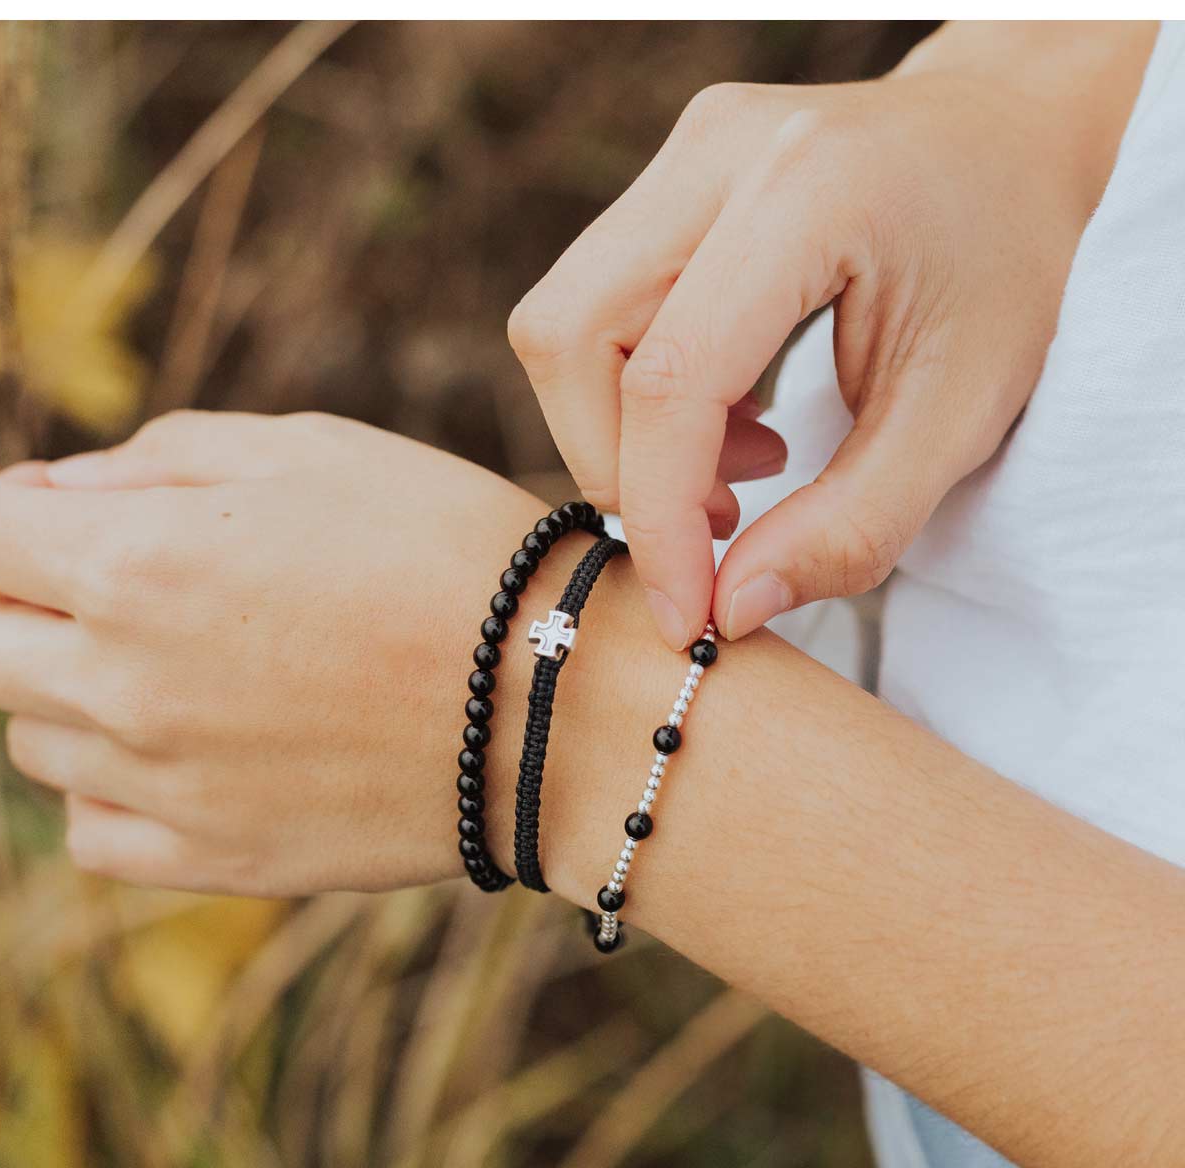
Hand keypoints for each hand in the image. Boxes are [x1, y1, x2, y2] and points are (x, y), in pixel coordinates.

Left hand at [0, 411, 546, 893]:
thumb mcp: (318, 450)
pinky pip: (94, 828)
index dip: (9, 517)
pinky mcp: (213, 860)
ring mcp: (165, 785)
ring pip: (35, 739)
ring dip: (77, 692)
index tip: (52, 517)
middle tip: (123, 587)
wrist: (560, 699)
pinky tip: (191, 750)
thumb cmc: (451, 549)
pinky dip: (114, 785)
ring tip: (194, 665)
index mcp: (141, 561)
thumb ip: (162, 455)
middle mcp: (125, 682)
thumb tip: (55, 492)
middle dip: (27, 602)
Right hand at [507, 22, 1153, 646]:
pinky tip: (731, 418)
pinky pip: (596, 306)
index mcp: (808, 190)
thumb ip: (853, 525)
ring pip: (566, 324)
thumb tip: (731, 607)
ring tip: (743, 467)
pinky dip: (639, 394)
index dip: (659, 516)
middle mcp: (717, 150)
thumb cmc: (1010, 268)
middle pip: (571, 336)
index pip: (670, 377)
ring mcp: (681, 153)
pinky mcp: (667, 180)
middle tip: (718, 527)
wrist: (1015, 139)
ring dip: (624, 433)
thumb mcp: (963, 412)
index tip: (684, 614)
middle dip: (618, 469)